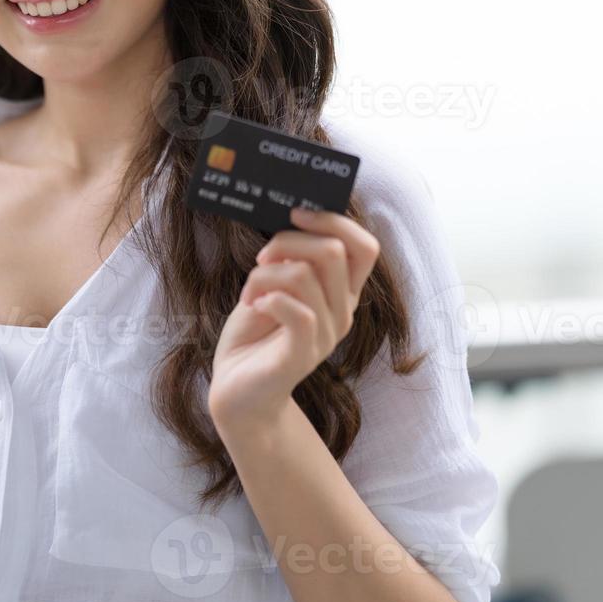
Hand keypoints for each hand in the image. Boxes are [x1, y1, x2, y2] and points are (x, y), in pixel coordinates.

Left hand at [207, 206, 379, 433]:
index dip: (335, 221)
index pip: (366, 247)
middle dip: (286, 241)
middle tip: (260, 259)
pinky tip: (255, 306)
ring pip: (303, 275)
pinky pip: (299, 313)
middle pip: (333, 251)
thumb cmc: (256, 331)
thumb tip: (292, 215)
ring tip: (249, 293)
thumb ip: (291, 257)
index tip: (296, 214)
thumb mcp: (275, 284)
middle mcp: (342, 312)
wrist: (236, 387)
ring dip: (264, 274)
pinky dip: (270, 299)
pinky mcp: (303, 356)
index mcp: (341, 292)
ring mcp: (326, 336)